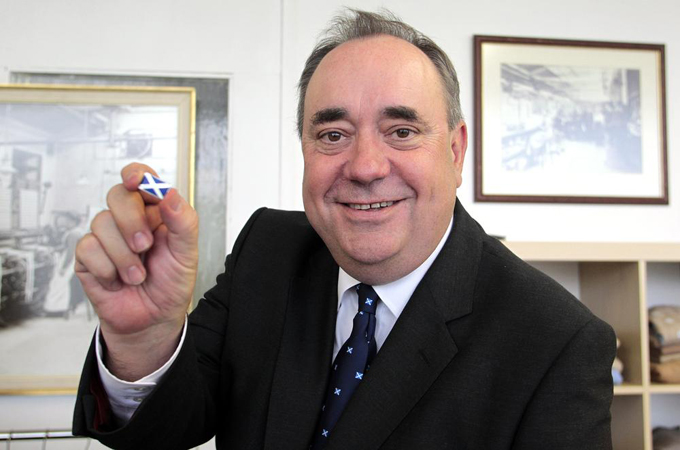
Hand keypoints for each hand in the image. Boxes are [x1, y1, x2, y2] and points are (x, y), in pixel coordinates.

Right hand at [75, 163, 197, 379]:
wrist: (153, 321)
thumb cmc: (171, 284)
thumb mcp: (187, 253)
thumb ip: (183, 221)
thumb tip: (170, 194)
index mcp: (156, 211)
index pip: (141, 179)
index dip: (135, 174)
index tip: (135, 181)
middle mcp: (130, 219)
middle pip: (117, 195)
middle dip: (131, 220)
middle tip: (145, 246)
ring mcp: (107, 236)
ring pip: (101, 222)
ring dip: (123, 255)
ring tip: (138, 276)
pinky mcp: (88, 256)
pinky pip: (87, 248)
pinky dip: (107, 268)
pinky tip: (118, 281)